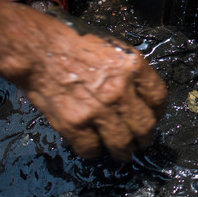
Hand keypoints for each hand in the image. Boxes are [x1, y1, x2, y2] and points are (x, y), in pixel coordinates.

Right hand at [20, 27, 167, 159]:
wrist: (38, 49)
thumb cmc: (73, 43)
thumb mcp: (113, 48)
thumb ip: (129, 72)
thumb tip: (139, 95)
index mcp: (133, 67)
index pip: (159, 98)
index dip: (158, 111)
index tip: (154, 116)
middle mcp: (120, 90)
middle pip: (145, 126)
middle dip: (145, 138)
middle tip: (142, 142)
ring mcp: (98, 110)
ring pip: (122, 143)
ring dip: (124, 151)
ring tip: (122, 153)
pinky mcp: (75, 124)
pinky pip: (92, 148)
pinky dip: (93, 151)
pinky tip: (93, 146)